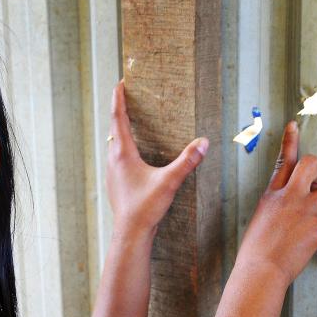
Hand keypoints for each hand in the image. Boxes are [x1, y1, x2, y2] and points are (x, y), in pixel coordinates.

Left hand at [106, 80, 208, 235]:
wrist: (130, 232)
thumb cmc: (145, 207)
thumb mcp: (169, 181)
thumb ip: (187, 161)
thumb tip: (204, 143)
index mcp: (123, 153)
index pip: (118, 118)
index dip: (118, 100)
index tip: (119, 84)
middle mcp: (114, 160)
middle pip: (114, 128)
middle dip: (119, 111)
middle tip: (125, 98)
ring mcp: (113, 172)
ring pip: (113, 144)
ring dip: (120, 130)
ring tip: (128, 122)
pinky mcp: (116, 183)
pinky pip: (116, 157)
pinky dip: (123, 147)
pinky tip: (132, 154)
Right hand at [237, 120, 316, 285]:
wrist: (259, 272)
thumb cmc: (256, 254)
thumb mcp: (260, 221)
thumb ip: (276, 209)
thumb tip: (292, 211)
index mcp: (272, 195)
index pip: (283, 161)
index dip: (290, 141)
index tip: (294, 125)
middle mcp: (288, 198)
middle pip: (312, 164)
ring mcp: (303, 211)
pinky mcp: (316, 229)